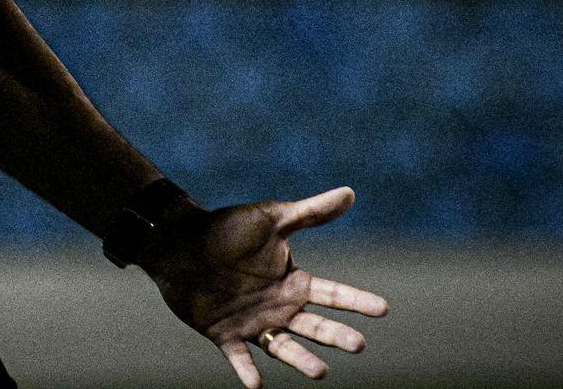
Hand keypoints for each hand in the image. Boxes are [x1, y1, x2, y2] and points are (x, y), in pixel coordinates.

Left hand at [140, 186, 387, 386]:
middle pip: (315, 325)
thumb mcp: (271, 219)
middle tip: (358, 344)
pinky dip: (247, 371)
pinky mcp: (224, 335)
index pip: (333, 294)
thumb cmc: (226, 228)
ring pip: (284, 347)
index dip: (357, 301)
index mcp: (292, 282)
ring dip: (302, 360)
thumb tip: (349, 193)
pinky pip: (239, 358)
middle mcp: (279, 307)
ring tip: (320, 371)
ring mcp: (254, 323)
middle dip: (336, 335)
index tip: (383, 308)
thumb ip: (310, 212)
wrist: (179, 241)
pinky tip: (256, 384)